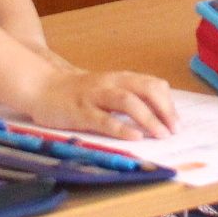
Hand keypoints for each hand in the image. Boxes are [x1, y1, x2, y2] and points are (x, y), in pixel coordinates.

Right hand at [21, 67, 178, 140]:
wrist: (41, 87)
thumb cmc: (77, 92)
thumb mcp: (106, 89)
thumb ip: (128, 97)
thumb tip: (157, 116)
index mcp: (119, 79)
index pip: (152, 85)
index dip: (168, 104)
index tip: (177, 123)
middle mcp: (110, 84)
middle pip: (145, 89)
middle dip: (164, 110)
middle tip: (174, 131)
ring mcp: (95, 96)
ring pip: (127, 102)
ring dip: (148, 118)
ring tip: (161, 134)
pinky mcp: (80, 111)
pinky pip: (104, 119)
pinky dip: (121, 128)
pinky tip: (134, 137)